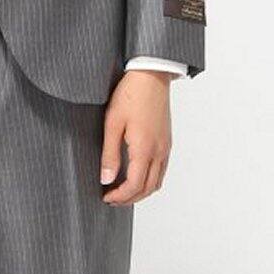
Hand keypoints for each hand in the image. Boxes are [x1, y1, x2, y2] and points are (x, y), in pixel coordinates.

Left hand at [100, 68, 174, 203]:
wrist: (151, 76)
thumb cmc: (130, 95)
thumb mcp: (112, 124)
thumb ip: (110, 154)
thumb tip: (106, 179)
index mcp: (145, 149)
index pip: (135, 185)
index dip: (120, 196)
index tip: (106, 197)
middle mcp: (159, 151)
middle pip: (148, 188)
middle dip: (130, 198)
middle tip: (112, 198)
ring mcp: (165, 147)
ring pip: (157, 181)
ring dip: (141, 191)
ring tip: (122, 190)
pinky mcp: (167, 141)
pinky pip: (162, 170)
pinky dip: (150, 180)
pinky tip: (136, 175)